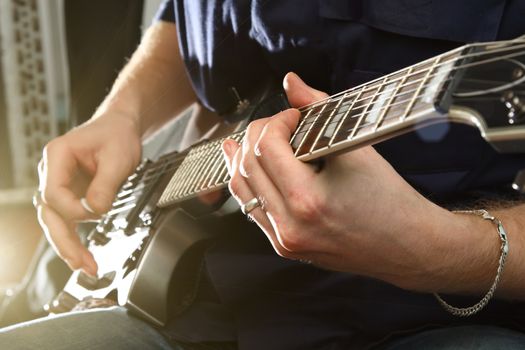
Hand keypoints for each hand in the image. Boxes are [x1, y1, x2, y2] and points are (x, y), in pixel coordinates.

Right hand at [37, 113, 141, 274]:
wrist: (120, 127)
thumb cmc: (117, 134)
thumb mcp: (118, 157)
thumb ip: (105, 185)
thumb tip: (96, 211)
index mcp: (57, 156)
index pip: (53, 193)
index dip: (73, 209)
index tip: (96, 212)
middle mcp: (52, 172)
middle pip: (48, 213)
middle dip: (64, 241)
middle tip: (80, 263)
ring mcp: (60, 184)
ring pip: (56, 221)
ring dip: (69, 246)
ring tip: (85, 267)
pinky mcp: (71, 194)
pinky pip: (68, 220)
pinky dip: (75, 239)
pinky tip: (83, 256)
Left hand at [222, 73, 460, 288]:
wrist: (406, 247)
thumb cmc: (389, 200)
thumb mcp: (356, 151)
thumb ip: (320, 110)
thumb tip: (292, 82)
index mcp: (308, 200)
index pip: (267, 147)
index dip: (276, 121)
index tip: (293, 116)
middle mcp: (290, 225)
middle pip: (248, 166)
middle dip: (258, 135)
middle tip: (278, 124)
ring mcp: (284, 240)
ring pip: (241, 189)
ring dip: (242, 157)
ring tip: (246, 138)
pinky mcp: (285, 246)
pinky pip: (252, 209)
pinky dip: (249, 183)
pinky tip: (247, 167)